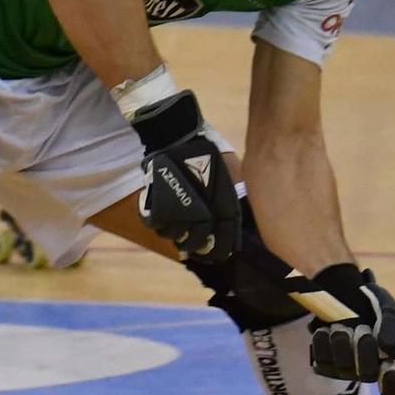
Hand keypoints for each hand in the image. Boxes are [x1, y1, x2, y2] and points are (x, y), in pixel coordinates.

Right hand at [129, 90, 239, 259]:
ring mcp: (178, 214)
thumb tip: (238, 214)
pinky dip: (158, 223)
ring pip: (174, 237)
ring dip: (175, 234)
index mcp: (221, 210)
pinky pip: (156, 225)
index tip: (218, 255)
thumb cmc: (208, 154)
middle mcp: (201, 216)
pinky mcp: (158, 207)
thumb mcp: (230, 175)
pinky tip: (162, 217)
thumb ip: (233, 196)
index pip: (223, 242)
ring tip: (176, 227)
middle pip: (196, 244)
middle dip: (196, 247)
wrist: (178, 138)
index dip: (219, 251)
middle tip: (193, 243)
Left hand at [306, 263, 394, 394]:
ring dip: (344, 341)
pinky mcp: (324, 363)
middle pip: (367, 375)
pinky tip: (327, 328)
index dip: (392, 382)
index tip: (390, 365)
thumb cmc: (371, 305)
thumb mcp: (388, 309)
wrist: (341, 293)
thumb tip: (389, 351)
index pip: (394, 389)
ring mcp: (345, 369)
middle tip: (364, 331)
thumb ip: (394, 327)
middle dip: (366, 351)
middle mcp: (367, 371)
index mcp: (391, 363)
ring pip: (344, 365)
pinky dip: (324, 340)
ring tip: (344, 326)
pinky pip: (322, 358)